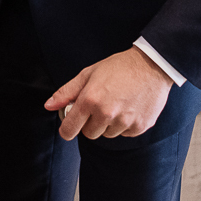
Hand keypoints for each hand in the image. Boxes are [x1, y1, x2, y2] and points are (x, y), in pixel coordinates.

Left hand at [45, 46, 173, 139]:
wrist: (151, 66)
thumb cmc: (118, 67)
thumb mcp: (88, 74)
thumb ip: (67, 92)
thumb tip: (48, 105)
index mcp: (90, 100)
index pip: (70, 129)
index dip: (67, 129)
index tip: (69, 126)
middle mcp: (106, 113)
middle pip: (89, 134)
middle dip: (89, 123)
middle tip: (97, 107)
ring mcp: (124, 122)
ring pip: (107, 134)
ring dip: (107, 124)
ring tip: (115, 104)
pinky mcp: (140, 127)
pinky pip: (124, 134)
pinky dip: (124, 125)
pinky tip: (128, 108)